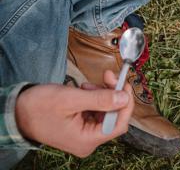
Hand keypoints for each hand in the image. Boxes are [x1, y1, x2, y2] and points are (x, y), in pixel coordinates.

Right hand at [15, 70, 133, 157]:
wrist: (16, 111)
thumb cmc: (38, 107)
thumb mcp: (71, 99)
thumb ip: (100, 99)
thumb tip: (124, 97)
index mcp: (87, 140)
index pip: (119, 124)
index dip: (126, 103)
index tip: (124, 84)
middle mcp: (88, 141)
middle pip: (113, 116)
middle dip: (112, 94)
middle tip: (107, 75)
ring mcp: (84, 134)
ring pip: (105, 111)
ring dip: (101, 94)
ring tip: (86, 86)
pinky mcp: (80, 126)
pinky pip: (95, 111)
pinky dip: (94, 98)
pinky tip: (84, 90)